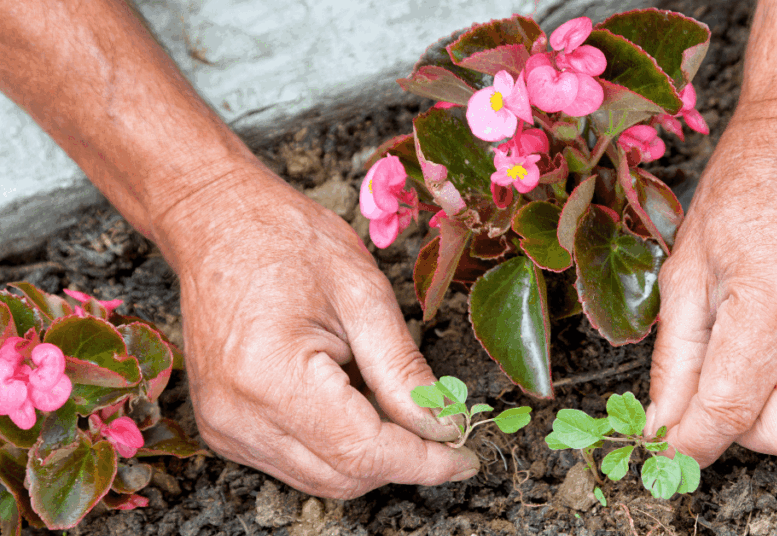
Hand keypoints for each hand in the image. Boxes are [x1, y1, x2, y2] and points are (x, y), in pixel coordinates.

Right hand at [156, 165, 477, 497]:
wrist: (219, 226)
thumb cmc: (288, 243)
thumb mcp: (365, 295)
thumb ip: (403, 371)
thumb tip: (442, 425)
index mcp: (272, 376)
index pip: (362, 451)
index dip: (423, 460)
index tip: (465, 455)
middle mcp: (237, 415)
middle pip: (342, 477)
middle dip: (402, 461)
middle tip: (442, 427)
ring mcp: (225, 427)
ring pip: (321, 479)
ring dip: (370, 455)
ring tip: (387, 397)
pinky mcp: (224, 429)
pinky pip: (297, 462)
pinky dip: (337, 446)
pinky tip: (350, 400)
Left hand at [647, 112, 776, 465]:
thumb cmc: (742, 190)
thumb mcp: (686, 270)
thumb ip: (676, 357)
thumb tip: (663, 423)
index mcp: (774, 307)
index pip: (728, 413)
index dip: (690, 441)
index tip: (669, 445)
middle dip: (742, 430)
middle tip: (717, 388)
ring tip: (757, 344)